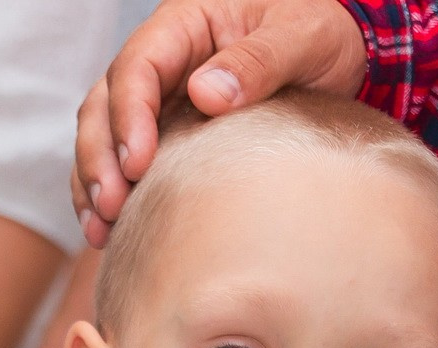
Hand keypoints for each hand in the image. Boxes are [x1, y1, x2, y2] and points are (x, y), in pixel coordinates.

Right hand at [74, 0, 367, 246]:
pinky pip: (125, 161)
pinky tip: (110, 234)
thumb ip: (259, 60)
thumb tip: (205, 94)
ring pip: (104, 135)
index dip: (128, 114)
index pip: (137, 65)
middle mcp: (163, 59)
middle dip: (100, 157)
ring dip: (95, 182)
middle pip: (105, 103)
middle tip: (111, 207)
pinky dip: (113, 196)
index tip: (137, 163)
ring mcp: (160, 97)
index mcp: (185, 24)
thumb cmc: (320, 32)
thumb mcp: (303, 36)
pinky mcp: (167, 131)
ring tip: (101, 231)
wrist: (342, 52)